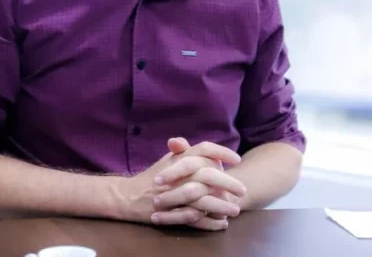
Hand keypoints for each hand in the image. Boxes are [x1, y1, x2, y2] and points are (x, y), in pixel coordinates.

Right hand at [115, 138, 244, 230]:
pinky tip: (221, 223)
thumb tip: (209, 152)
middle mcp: (178, 174)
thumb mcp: (168, 160)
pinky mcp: (172, 213)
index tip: (237, 159)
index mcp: (179, 158)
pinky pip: (195, 219)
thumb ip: (187, 153)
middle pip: (208, 175)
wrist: (130, 196)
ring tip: (235, 210)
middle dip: (228, 183)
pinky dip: (209, 222)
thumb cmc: (152, 177)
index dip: (222, 152)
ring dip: (222, 206)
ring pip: (204, 200)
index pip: (204, 149)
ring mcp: (175, 195)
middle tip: (242, 191)